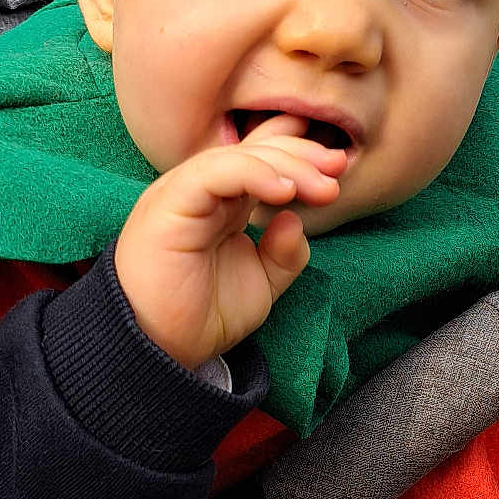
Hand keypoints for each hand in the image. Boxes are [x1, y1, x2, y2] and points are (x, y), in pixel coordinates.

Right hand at [113, 116, 345, 369]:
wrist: (160, 349)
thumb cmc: (201, 316)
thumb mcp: (262, 283)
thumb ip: (285, 253)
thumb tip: (295, 218)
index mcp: (223, 201)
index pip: (261, 158)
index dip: (300, 154)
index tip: (338, 169)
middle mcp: (202, 190)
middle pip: (254, 150)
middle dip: (301, 154)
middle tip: (337, 168)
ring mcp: (184, 192)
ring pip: (238, 156)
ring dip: (286, 165)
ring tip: (321, 186)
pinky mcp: (170, 202)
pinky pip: (214, 173)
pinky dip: (253, 174)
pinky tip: (284, 191)